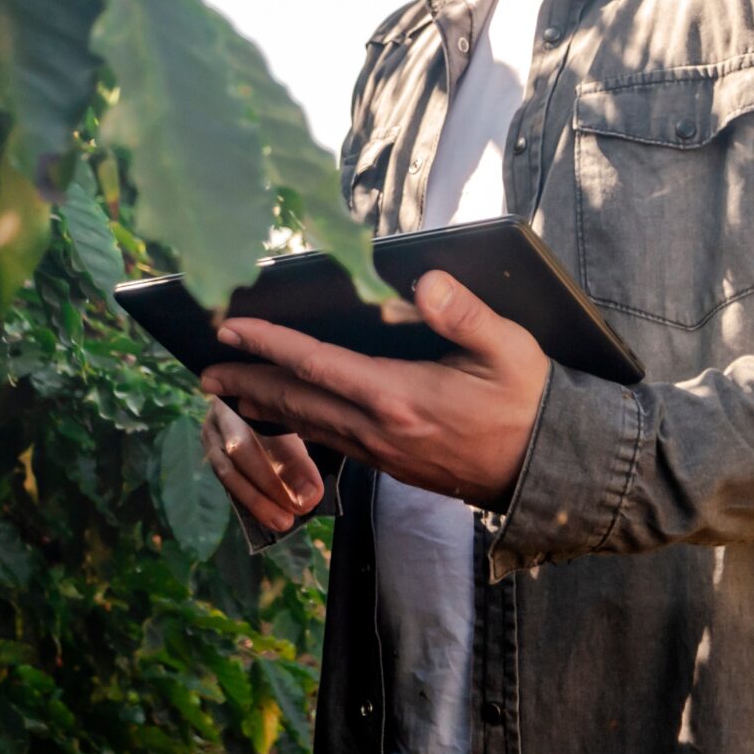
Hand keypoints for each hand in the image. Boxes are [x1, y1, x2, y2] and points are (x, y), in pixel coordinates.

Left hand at [198, 269, 548, 508]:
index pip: (317, 364)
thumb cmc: (531, 404)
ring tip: (230, 393)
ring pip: (309, 426)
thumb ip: (466, 314)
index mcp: (401, 398)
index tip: (230, 327)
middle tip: (205, 372)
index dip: (269, 343)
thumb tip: (425, 281)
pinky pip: (330, 443)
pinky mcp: (392, 465)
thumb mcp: (510, 350)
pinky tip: (287, 417)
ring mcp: (383, 453)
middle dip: (247, 383)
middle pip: (298, 401)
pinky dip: (298, 426)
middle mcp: (381, 430)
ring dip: (265, 407)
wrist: (549, 473)